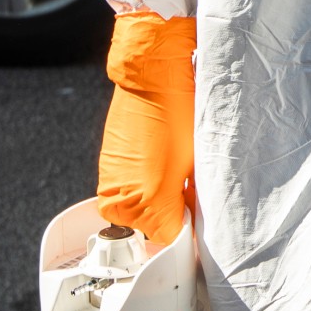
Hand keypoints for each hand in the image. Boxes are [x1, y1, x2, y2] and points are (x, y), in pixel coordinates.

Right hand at [96, 10, 196, 248]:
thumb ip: (190, 203)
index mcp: (143, 203)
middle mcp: (120, 200)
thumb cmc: (178, 111)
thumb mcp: (195, 164)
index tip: (202, 222)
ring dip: (162, 198)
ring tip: (179, 170)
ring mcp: (111, 184)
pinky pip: (132, 190)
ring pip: (143, 209)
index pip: (169, 239)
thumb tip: (190, 225)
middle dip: (175, 214)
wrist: (153, 71)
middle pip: (154, 226)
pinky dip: (148, 183)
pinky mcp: (108, 169)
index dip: (190, 230)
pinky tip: (164, 161)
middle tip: (194, 190)